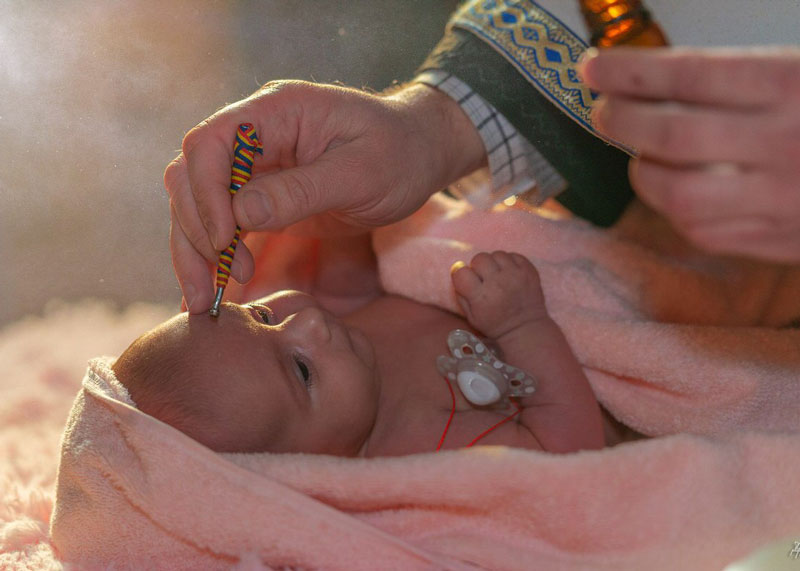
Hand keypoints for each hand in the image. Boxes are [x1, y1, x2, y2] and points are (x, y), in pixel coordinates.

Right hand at [165, 80, 484, 312]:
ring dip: (196, 250)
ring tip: (204, 298)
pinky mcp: (264, 195)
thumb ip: (302, 190)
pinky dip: (216, 256)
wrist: (419, 154)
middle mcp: (256, 134)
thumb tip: (240, 214)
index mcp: (277, 112)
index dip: (206, 192)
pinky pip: (225, 223)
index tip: (224, 240)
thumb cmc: (400, 153)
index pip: (211, 143)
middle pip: (192, 176)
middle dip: (194, 230)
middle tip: (213, 282)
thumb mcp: (362, 174)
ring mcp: (257, 166)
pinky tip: (215, 289)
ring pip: (201, 204)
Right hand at [450, 251, 546, 338]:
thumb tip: (457, 269)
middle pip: (480, 258)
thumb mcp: (471, 317)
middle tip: (484, 278)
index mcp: (481, 297)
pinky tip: (509, 274)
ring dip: (494, 264)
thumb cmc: (495, 324)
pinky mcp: (529, 271)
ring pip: (497, 254)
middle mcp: (498, 283)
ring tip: (498, 276)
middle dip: (478, 267)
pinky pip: (513, 255)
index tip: (467, 280)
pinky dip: (509, 262)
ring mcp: (516, 275)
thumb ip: (461, 294)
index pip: (461, 272)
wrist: (525, 328)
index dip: (461, 274)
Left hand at [580, 47, 799, 261]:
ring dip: (641, 173)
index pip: (690, 75)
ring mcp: (784, 199)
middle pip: (672, 135)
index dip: (630, 71)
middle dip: (620, 120)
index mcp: (796, 85)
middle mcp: (787, 143)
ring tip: (636, 154)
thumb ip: (749, 74)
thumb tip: (665, 77)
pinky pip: (705, 232)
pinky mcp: (783, 241)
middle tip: (602, 109)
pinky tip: (672, 190)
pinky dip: (674, 212)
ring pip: (678, 195)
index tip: (595, 67)